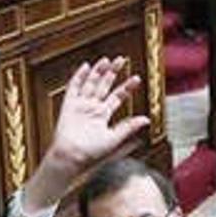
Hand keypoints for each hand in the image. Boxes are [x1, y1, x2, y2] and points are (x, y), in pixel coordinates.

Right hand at [20, 57, 148, 212]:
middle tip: (121, 60)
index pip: (117, 97)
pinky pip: (74, 88)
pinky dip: (79, 77)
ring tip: (107, 60)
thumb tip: (146, 120)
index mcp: (103, 116)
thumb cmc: (91, 153)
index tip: (136, 78)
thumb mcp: (114, 139)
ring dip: (98, 71)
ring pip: (90, 84)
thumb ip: (129, 127)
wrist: (71, 156)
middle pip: (104, 86)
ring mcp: (80, 105)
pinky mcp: (69, 105)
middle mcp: (92, 108)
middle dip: (113, 73)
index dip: (127, 87)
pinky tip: (85, 66)